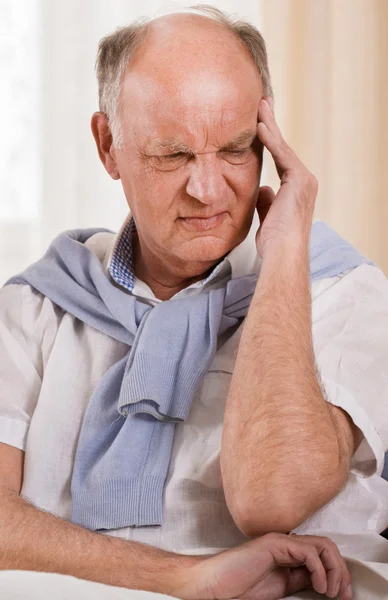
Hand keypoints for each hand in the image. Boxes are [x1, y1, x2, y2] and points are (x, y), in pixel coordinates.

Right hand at [173, 532, 351, 599]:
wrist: (215, 584)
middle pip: (327, 547)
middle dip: (341, 571)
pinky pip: (308, 551)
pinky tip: (319, 586)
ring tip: (331, 591)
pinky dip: (320, 569)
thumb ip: (299, 580)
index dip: (339, 574)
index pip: (323, 555)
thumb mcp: (280, 588)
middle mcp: (287, 544)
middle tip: (343, 595)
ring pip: (322, 545)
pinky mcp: (275, 544)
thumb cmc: (239, 588)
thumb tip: (326, 585)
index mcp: (289, 556)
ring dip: (334, 569)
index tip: (343, 596)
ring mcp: (281, 542)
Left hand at [255, 96, 317, 258]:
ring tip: (260, 106)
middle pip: (283, 149)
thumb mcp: (268, 217)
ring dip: (270, 125)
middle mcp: (304, 181)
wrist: (283, 253)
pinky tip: (260, 125)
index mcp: (296, 189)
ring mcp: (304, 179)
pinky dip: (270, 140)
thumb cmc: (275, 242)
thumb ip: (266, 201)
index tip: (260, 125)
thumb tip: (263, 189)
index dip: (269, 142)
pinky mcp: (299, 179)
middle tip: (262, 105)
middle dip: (271, 126)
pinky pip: (282, 155)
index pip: (281, 159)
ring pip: (282, 147)